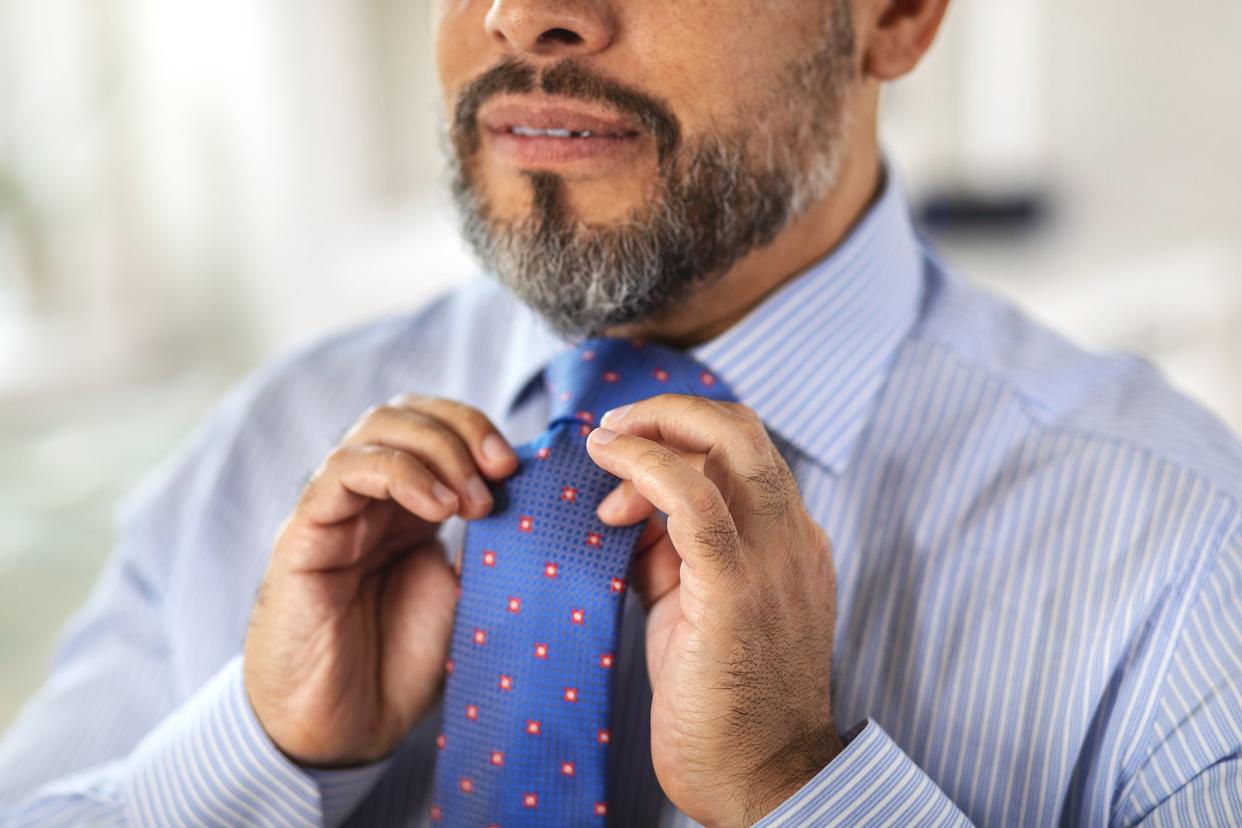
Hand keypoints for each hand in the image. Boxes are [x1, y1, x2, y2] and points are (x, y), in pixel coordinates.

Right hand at [243, 394, 517, 766]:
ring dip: (437, 449)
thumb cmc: (400, 664)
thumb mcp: (465, 592)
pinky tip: (437, 508)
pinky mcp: (304, 532)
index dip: (475, 428)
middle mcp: (368, 496)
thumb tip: (533, 497)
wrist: (346, 728)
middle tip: (501, 471)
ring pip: (375, 428)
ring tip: (472, 501)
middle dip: (462, 427)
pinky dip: (398, 473)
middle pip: (405, 412)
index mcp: (406, 504)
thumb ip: (488, 542)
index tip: (516, 465)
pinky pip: (342, 471)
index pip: (434, 425)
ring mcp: (334, 509)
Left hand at [585, 394, 842, 826]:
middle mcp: (793, 538)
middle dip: (670, 411)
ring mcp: (774, 560)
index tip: (624, 460)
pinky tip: (612, 467)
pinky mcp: (737, 589)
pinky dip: (648, 466)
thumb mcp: (694, 608)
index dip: (679, 437)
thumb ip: (671, 552)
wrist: (759, 781)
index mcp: (790, 541)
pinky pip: (695, 499)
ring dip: (655, 427)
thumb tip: (625, 508)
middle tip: (614, 430)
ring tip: (603, 446)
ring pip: (729, 443)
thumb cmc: (723, 702)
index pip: (743, 452)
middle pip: (742, 428)